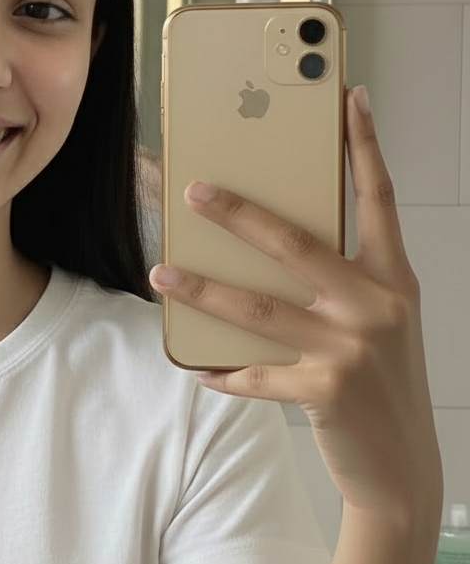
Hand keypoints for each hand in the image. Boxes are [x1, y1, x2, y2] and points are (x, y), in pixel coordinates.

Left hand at [148, 86, 442, 518]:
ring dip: (201, 289)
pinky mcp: (325, 392)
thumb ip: (338, 280)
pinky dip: (219, 369)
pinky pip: (252, 373)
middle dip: (238, 213)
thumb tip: (260, 239)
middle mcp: (377, 306)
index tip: (347, 97)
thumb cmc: (380, 379)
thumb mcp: (376, 320)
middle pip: (295, 243)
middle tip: (190, 188)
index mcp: (392, 278)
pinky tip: (191, 362)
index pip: (378, 198)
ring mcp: (351, 349)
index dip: (365, 145)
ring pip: (257, 307)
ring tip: (160, 274)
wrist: (403, 466)